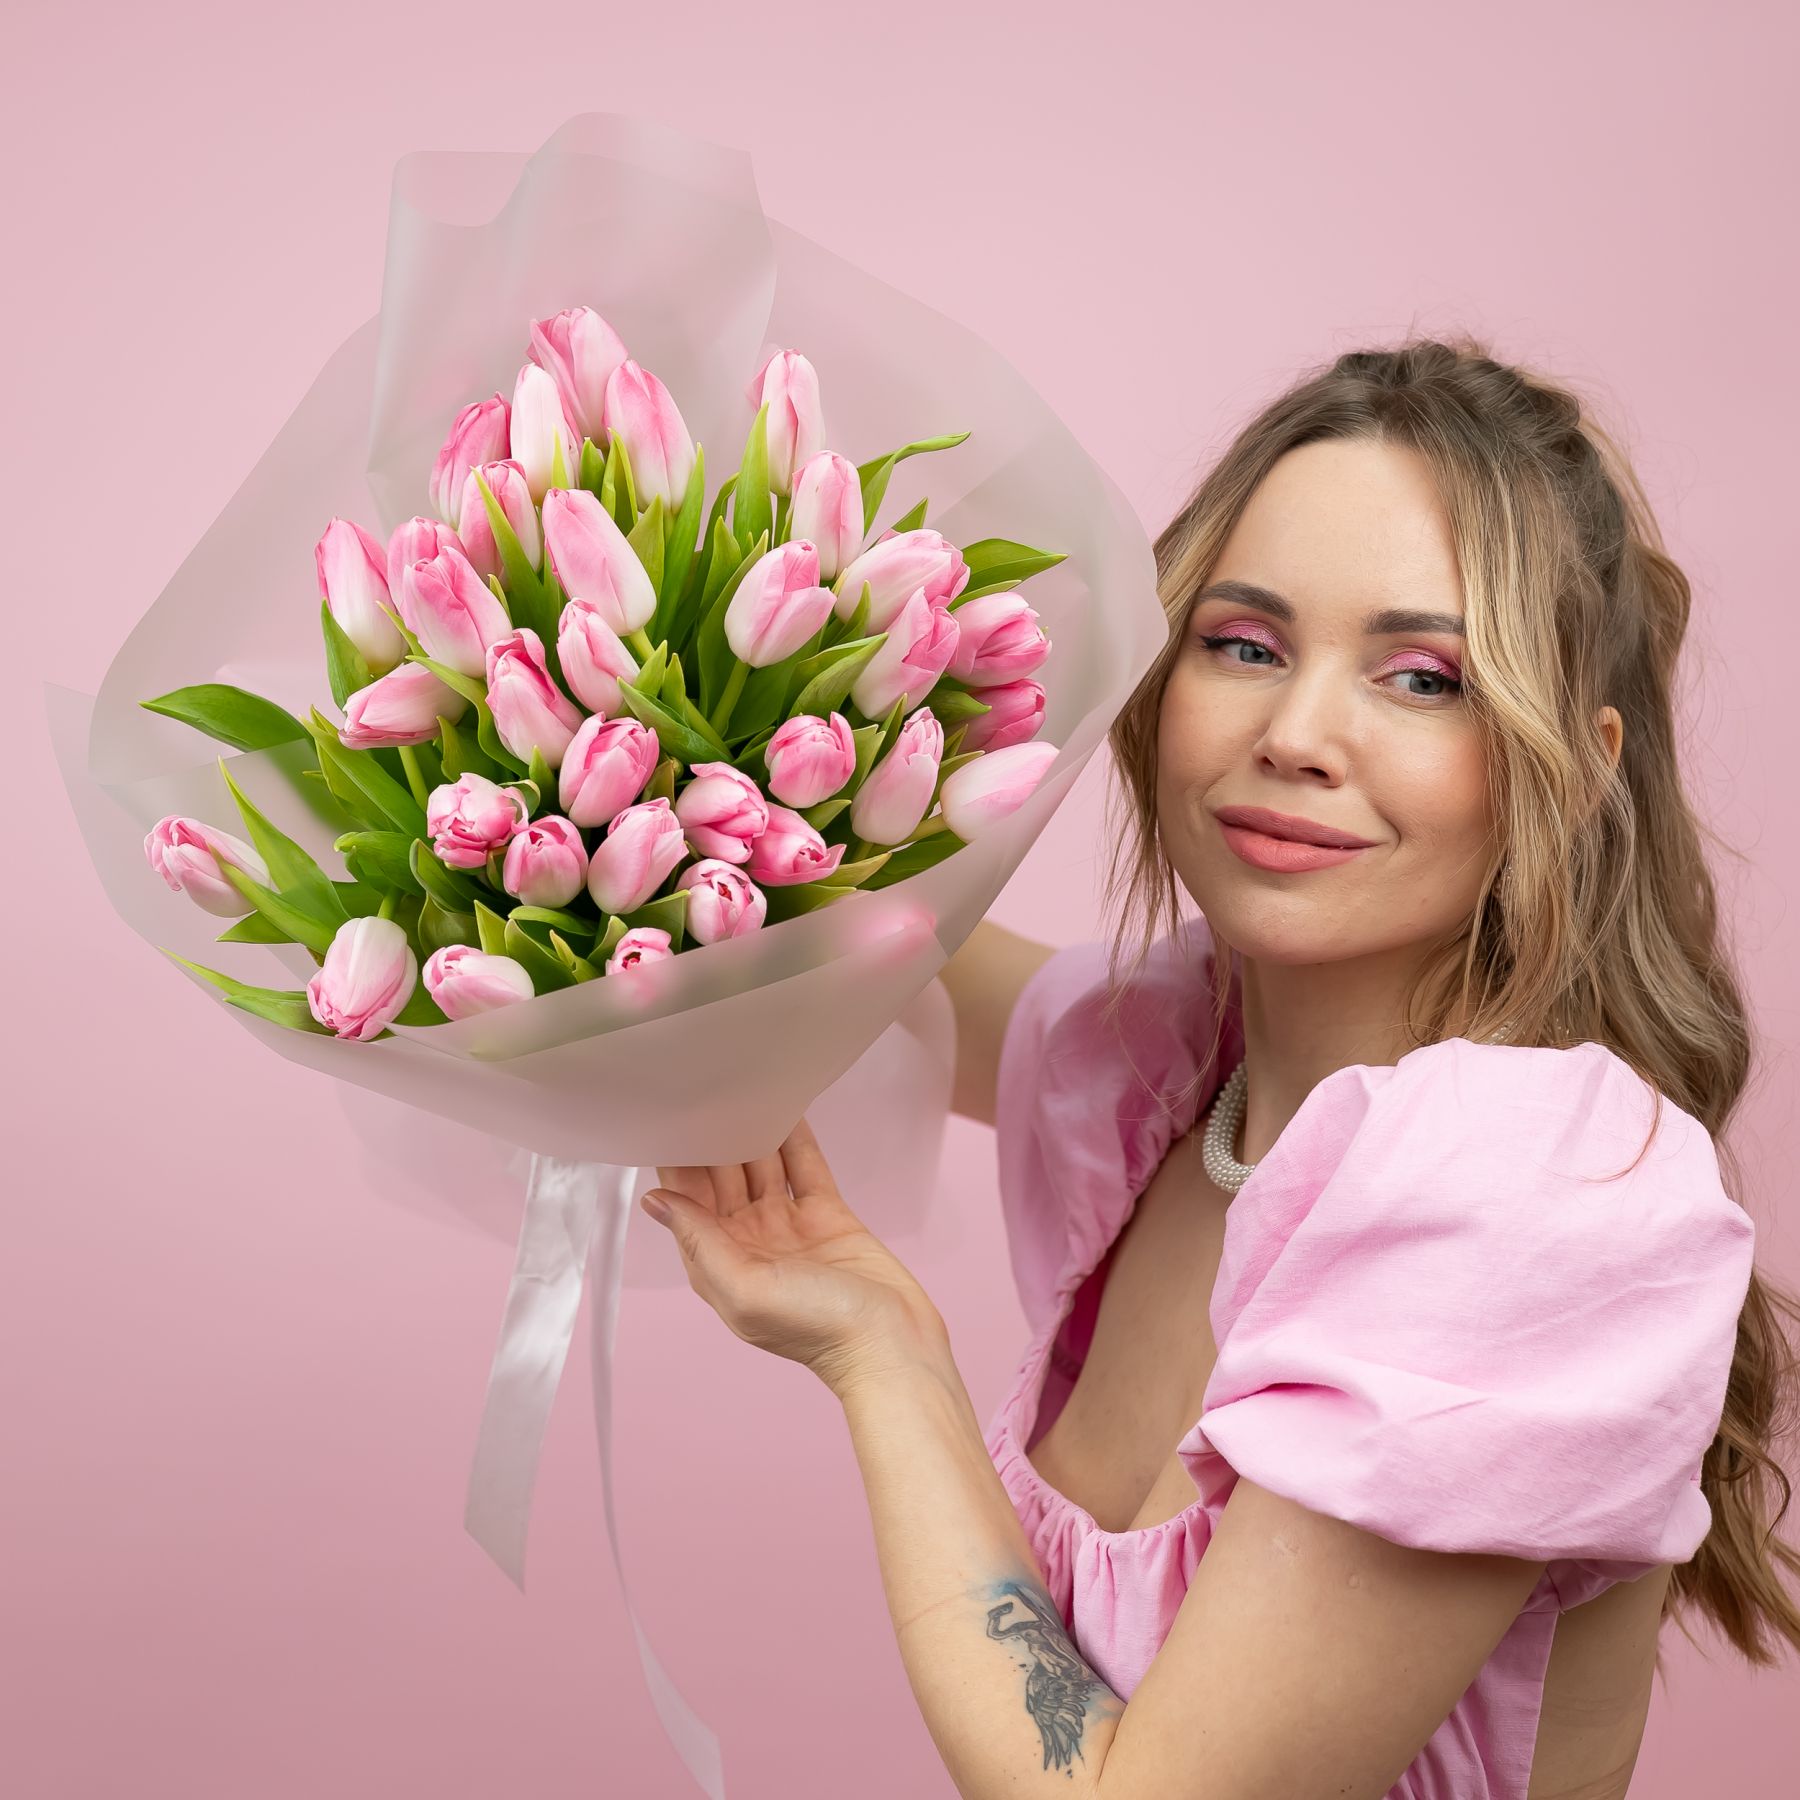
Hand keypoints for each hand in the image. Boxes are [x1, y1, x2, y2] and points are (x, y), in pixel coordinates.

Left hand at [643, 1113, 949, 1398]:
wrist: (890, 1343)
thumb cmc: (815, 1329)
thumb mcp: (745, 1289)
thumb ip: (699, 1242)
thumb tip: (654, 1201)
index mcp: (718, 1262)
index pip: (686, 1202)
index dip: (675, 1163)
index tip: (666, 1119)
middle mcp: (748, 1240)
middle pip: (720, 1178)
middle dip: (710, 1138)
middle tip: (702, 1087)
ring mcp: (787, 1226)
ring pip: (760, 1166)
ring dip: (749, 1130)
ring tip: (738, 1085)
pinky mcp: (826, 1214)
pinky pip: (803, 1166)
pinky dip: (794, 1137)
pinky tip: (785, 1105)